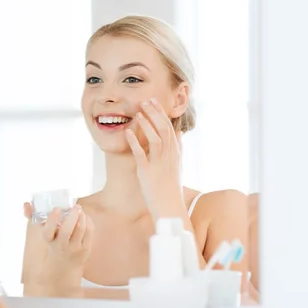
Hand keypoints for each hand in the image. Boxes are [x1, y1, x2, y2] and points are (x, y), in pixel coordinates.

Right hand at [24, 203, 93, 285]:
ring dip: (82, 217)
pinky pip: (89, 232)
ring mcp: (74, 248)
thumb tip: (26, 204)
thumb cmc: (53, 242)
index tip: (56, 209)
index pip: (48, 231)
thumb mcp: (44, 231)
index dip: (52, 220)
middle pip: (66, 231)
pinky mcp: (85, 249)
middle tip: (75, 206)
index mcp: (49, 240)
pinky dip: (88, 221)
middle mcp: (61, 246)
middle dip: (72, 216)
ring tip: (80, 210)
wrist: (65, 264)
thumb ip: (33, 216)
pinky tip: (85, 217)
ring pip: (80, 229)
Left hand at [125, 98, 184, 219]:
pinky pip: (141, 154)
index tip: (154, 102)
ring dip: (147, 125)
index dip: (162, 114)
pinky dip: (134, 142)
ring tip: (138, 113)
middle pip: (164, 130)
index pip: (170, 128)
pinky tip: (128, 132)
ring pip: (156, 139)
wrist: (169, 207)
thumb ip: (177, 148)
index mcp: (175, 153)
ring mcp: (159, 164)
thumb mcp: (178, 165)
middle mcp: (169, 156)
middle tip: (146, 101)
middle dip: (155, 113)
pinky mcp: (147, 172)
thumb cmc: (171, 187)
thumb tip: (179, 132)